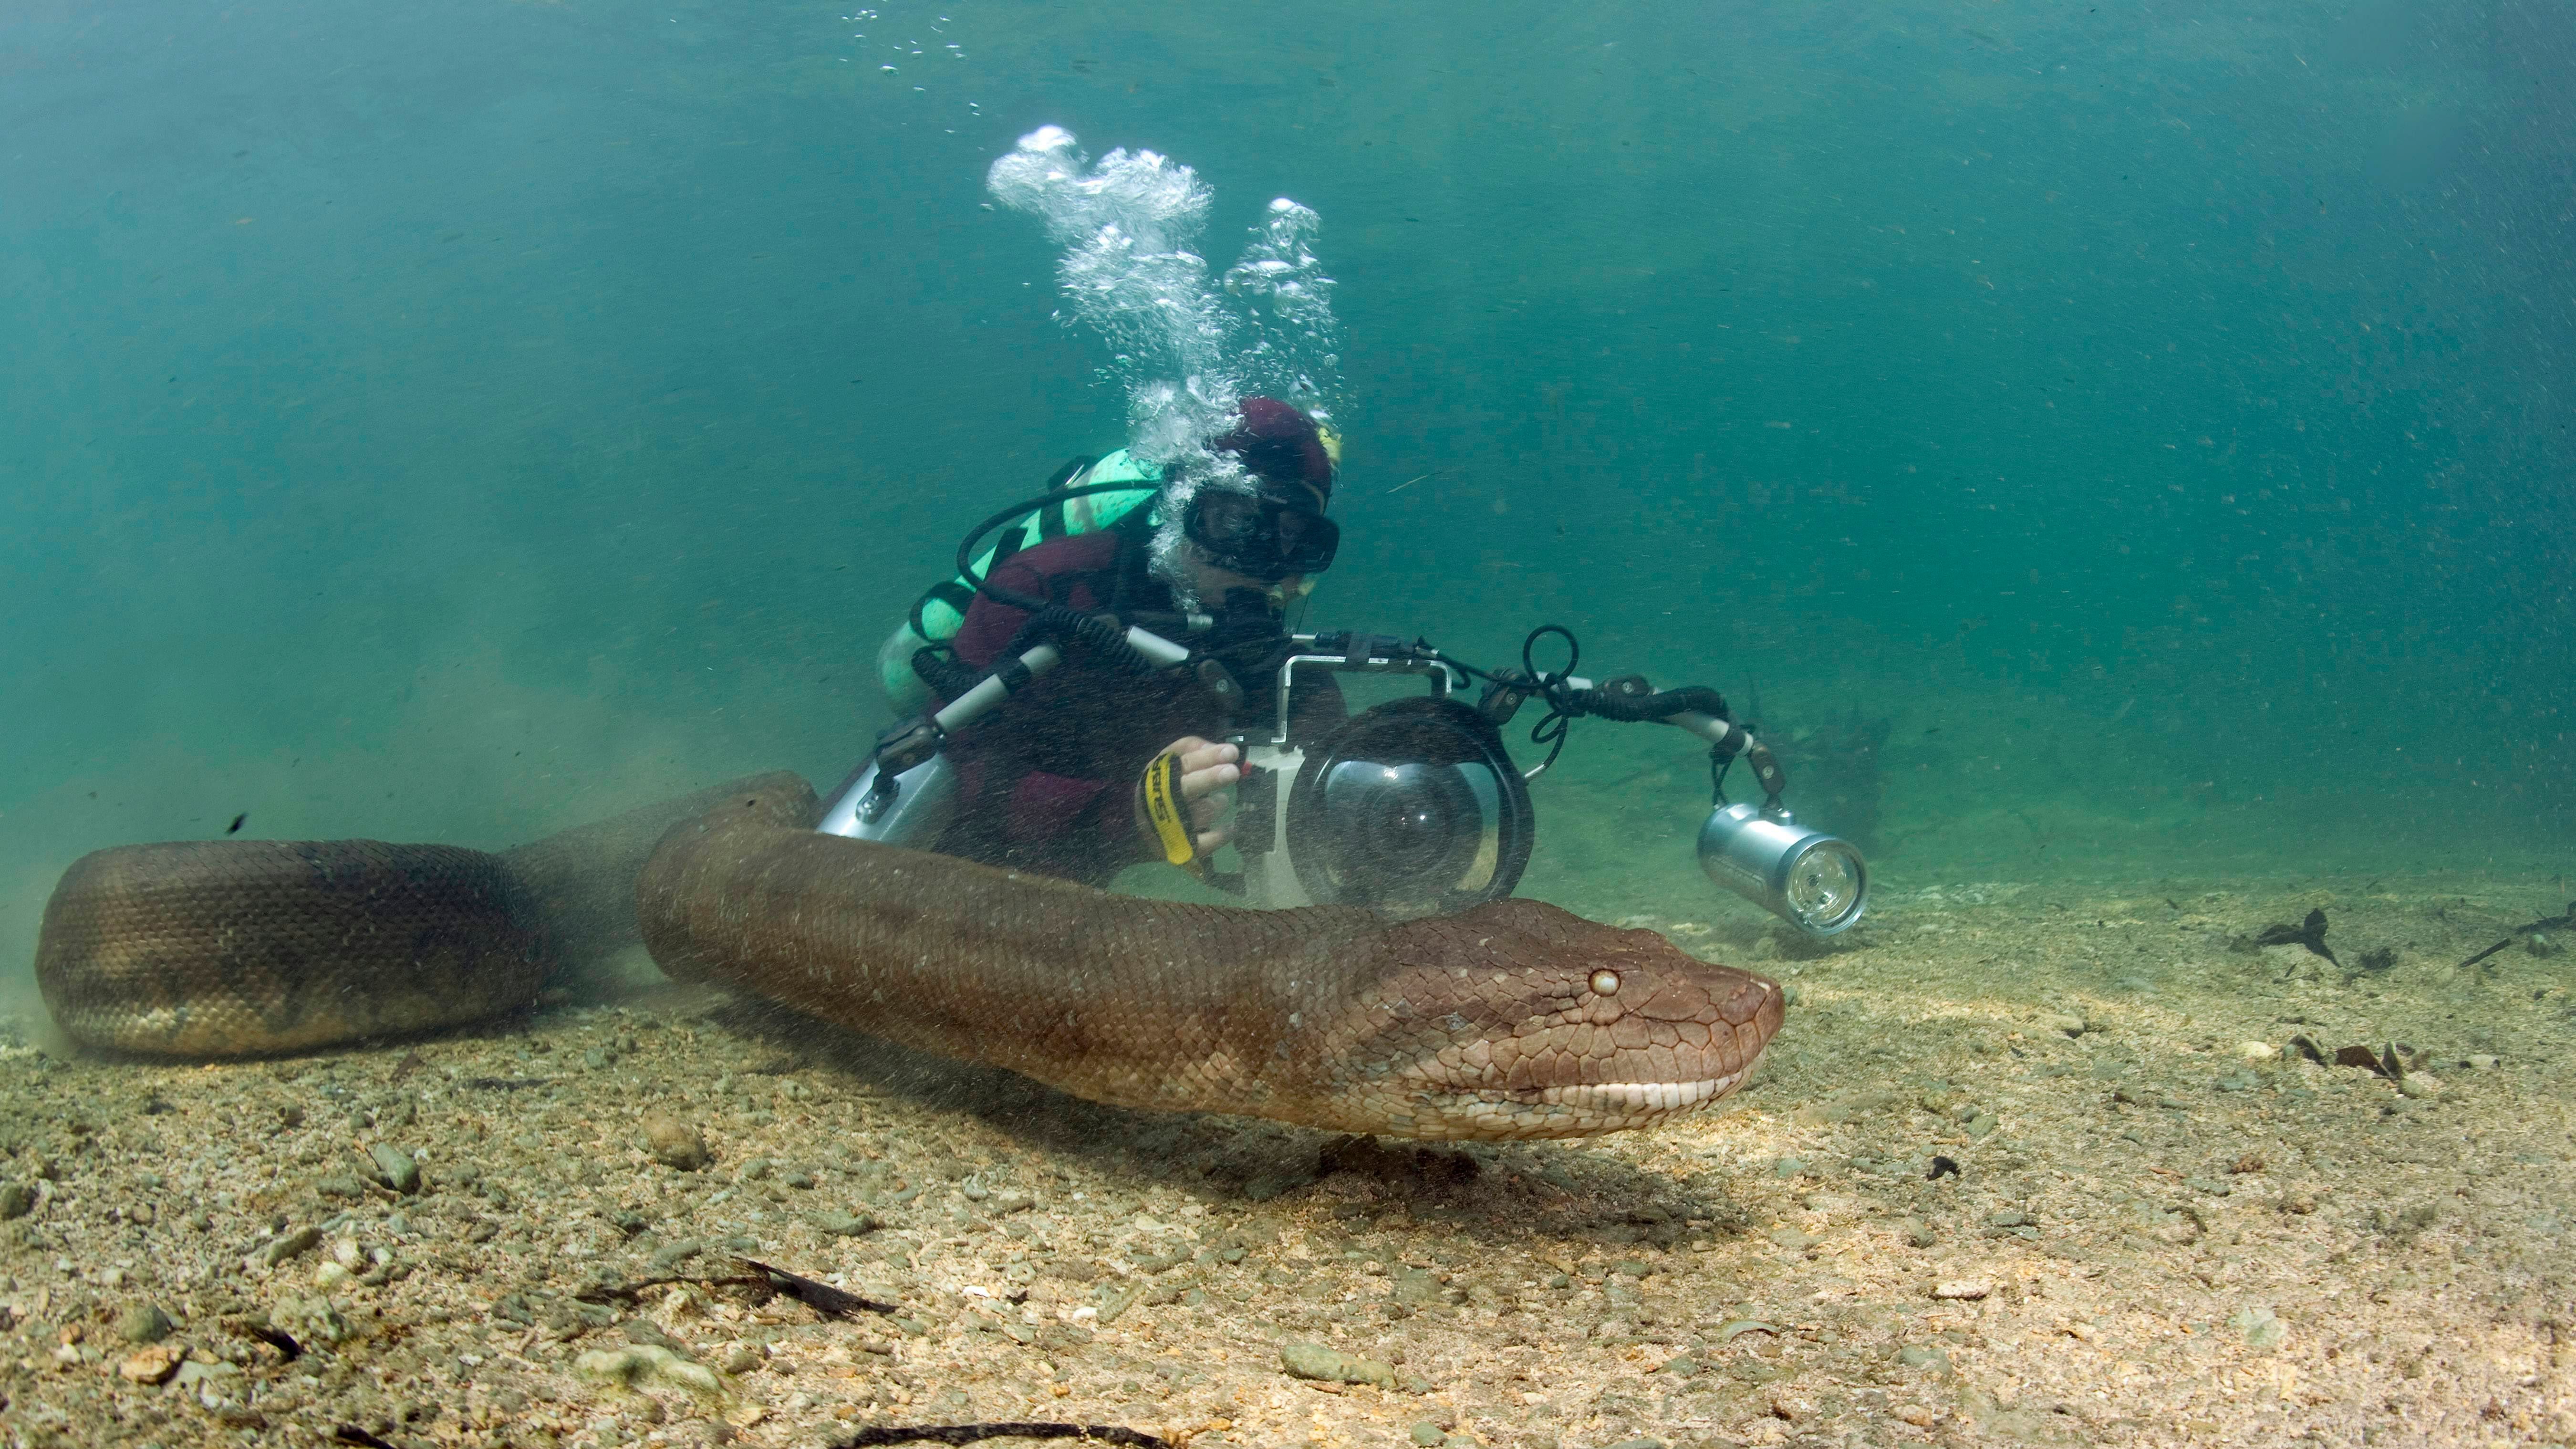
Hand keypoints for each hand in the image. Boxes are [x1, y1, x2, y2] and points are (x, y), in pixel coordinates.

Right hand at [1135, 736, 1241, 859]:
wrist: (1137, 826)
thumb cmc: (1161, 786)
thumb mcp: (1167, 761)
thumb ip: (1190, 749)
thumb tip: (1219, 749)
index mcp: (1161, 776)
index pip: (1185, 764)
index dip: (1208, 757)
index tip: (1232, 752)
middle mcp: (1164, 800)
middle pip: (1188, 788)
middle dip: (1211, 778)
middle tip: (1232, 772)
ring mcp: (1172, 827)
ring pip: (1203, 812)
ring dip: (1219, 803)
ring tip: (1220, 799)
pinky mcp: (1182, 849)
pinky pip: (1207, 843)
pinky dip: (1222, 834)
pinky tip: (1231, 826)